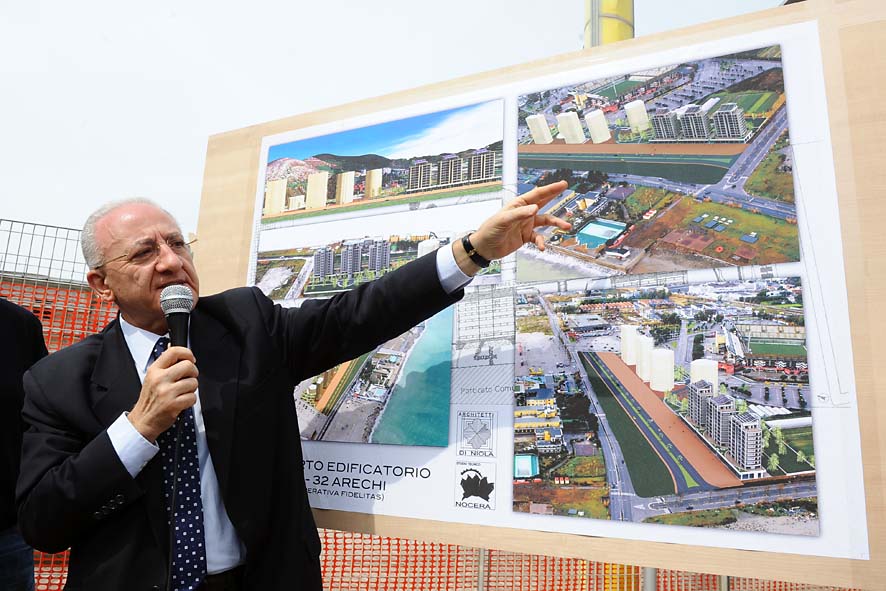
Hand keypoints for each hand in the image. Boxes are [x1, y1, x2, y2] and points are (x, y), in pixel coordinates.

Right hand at [127, 346, 198, 442]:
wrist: (143, 420)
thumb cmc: (150, 399)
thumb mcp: (152, 377)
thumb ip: (165, 364)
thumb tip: (175, 348)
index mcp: (154, 370)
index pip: (174, 351)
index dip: (187, 353)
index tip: (191, 359)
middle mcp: (160, 379)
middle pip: (188, 365)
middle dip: (193, 372)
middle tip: (189, 378)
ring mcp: (167, 392)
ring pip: (193, 382)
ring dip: (192, 389)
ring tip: (182, 393)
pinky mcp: (173, 404)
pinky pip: (193, 397)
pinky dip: (190, 400)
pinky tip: (182, 402)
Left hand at [453, 181, 571, 273]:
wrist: (485, 248)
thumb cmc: (490, 230)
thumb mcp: (503, 220)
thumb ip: (519, 214)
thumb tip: (535, 208)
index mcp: (518, 205)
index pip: (537, 194)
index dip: (550, 189)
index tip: (562, 184)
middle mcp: (524, 213)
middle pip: (543, 202)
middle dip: (554, 196)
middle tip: (565, 189)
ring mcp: (526, 224)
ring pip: (545, 221)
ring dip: (556, 224)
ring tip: (566, 227)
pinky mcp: (526, 236)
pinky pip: (538, 237)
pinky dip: (542, 242)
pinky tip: (542, 247)